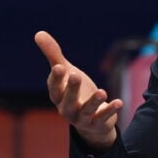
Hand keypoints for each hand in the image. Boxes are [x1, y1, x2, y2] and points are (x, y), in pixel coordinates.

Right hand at [35, 30, 121, 151]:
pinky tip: (119, 102)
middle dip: (72, 89)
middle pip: (68, 101)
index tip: (59, 66)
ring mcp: (82, 118)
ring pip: (86, 111)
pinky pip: (103, 118)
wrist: (90, 119)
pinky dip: (110, 110)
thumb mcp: (66, 72)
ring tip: (102, 91)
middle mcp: (67, 109)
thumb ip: (53, 55)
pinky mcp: (96, 124)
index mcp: (58, 96)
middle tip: (76, 75)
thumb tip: (38, 33)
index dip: (56, 78)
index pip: (54, 88)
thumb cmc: (75, 91)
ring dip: (94, 102)